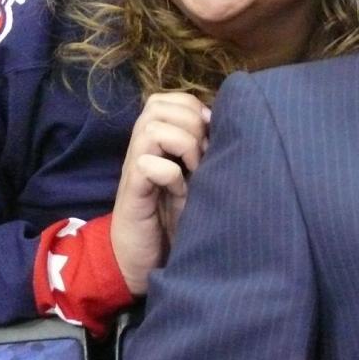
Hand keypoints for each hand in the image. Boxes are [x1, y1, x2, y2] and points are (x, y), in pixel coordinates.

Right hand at [111, 92, 210, 295]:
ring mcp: (134, 167)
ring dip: (182, 144)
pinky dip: (170, 173)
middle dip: (190, 123)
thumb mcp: (193, 178)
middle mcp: (141, 147)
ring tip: (193, 169)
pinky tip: (180, 191)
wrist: (139, 260)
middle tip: (202, 155)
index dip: (194, 109)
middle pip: (158, 105)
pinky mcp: (132, 191)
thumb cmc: (171, 218)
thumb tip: (226, 122)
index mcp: (155, 140)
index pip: (170, 99)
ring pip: (152, 127)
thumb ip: (201, 150)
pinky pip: (147, 163)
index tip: (210, 136)